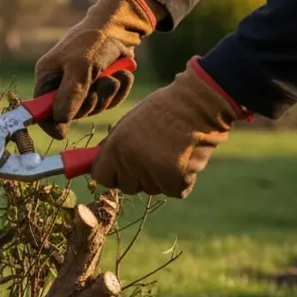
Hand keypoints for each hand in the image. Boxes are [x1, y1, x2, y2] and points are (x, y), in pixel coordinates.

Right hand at [33, 0, 156, 138]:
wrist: (122, 25)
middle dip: (89, 102)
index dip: (50, 123)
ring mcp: (83, 87)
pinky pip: (110, 101)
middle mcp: (62, 84)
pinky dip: (120, 89)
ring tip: (112, 75)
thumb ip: (70, 94)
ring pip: (94, 108)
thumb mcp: (80, 66)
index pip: (41, 109)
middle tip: (98, 84)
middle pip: (71, 113)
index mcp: (48, 77)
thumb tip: (60, 121)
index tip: (62, 133)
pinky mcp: (102, 86)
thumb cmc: (94, 40)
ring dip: (108, 94)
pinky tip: (122, 74)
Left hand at [91, 58, 244, 198]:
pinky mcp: (176, 180)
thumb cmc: (162, 111)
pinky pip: (174, 191)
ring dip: (160, 178)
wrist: (197, 105)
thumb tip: (99, 165)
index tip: (121, 170)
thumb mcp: (128, 123)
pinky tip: (184, 161)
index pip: (102, 178)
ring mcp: (153, 172)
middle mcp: (130, 162)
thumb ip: (114, 146)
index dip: (112, 174)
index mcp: (115, 147)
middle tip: (152, 156)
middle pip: (126, 186)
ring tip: (171, 152)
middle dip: (136, 177)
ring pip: (151, 189)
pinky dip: (181, 181)